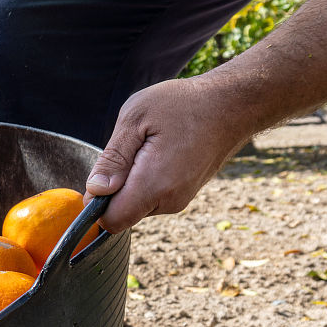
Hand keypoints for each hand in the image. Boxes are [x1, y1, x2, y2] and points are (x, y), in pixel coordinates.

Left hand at [84, 77, 250, 232]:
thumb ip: (112, 159)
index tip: (103, 173)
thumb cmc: (183, 104)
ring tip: (149, 145)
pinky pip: (152, 195)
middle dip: (114, 188)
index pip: (112, 221)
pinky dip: (146, 179)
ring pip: (137, 204)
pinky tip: (160, 150)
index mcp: (154, 186)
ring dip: (131, 181)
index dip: (96, 204)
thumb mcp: (135, 119)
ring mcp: (180, 199)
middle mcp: (169, 201)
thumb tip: (94, 191)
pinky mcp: (184, 193)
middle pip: (123, 213)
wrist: (231, 104)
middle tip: (131, 149)